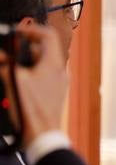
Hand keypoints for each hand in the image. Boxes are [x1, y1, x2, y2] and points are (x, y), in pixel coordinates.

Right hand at [4, 22, 67, 144]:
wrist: (42, 135)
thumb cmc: (31, 109)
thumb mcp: (13, 80)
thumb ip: (5, 61)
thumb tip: (1, 54)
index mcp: (54, 64)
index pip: (48, 35)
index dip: (31, 29)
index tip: (16, 31)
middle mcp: (60, 71)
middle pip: (43, 49)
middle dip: (23, 47)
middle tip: (9, 51)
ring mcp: (58, 83)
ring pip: (40, 63)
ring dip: (24, 61)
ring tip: (10, 67)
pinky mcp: (53, 93)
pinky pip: (41, 75)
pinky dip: (28, 73)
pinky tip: (15, 81)